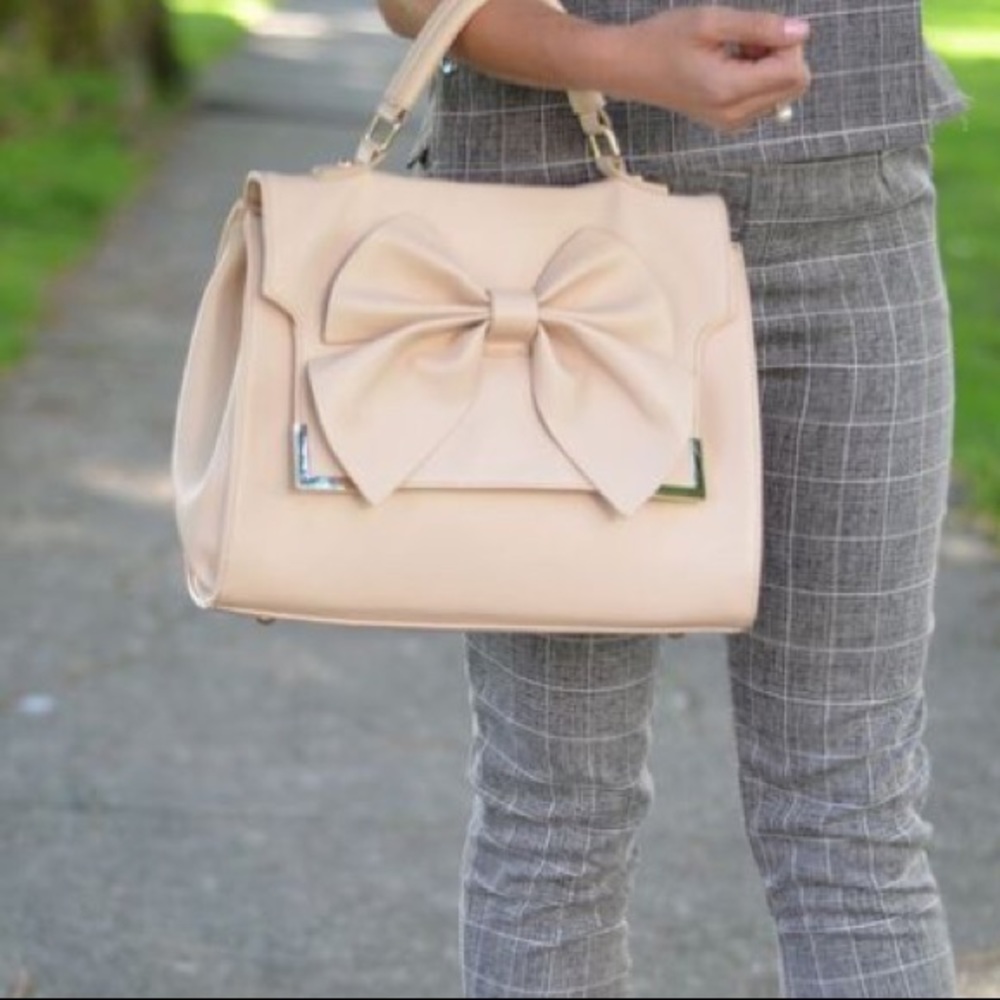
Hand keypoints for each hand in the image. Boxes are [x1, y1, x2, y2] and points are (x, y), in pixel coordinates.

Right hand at [600, 7, 811, 131]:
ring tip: (734, 52)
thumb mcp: (711, 21)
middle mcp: (735, 115)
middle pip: (793, 86)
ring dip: (769, 66)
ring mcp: (732, 122)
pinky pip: (765, 99)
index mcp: (730, 91)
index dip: (788, 44)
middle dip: (781, 56)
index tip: (757, 31)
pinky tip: (731, 65)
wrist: (628, 68)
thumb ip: (760, 26)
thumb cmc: (663, 40)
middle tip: (747, 40)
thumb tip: (802, 31)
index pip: (794, 74)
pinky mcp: (729, 121)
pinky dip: (758, 77)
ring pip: (782, 93)